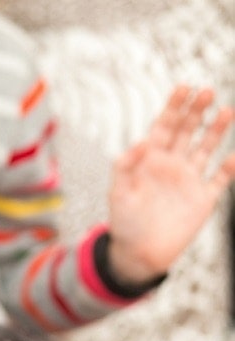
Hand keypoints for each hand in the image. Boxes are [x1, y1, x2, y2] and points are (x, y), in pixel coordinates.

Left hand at [107, 86, 234, 283]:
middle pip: (187, 131)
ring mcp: (188, 180)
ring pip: (206, 148)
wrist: (138, 253)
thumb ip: (125, 166)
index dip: (173, 107)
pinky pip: (220, 180)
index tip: (184, 87)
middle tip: (207, 91)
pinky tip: (234, 156)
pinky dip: (228, 168)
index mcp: (149, 160)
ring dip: (216, 130)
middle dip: (196, 111)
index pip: (163, 127)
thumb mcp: (117, 192)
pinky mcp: (203, 200)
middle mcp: (171, 165)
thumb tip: (142, 141)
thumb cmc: (124, 222)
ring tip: (227, 110)